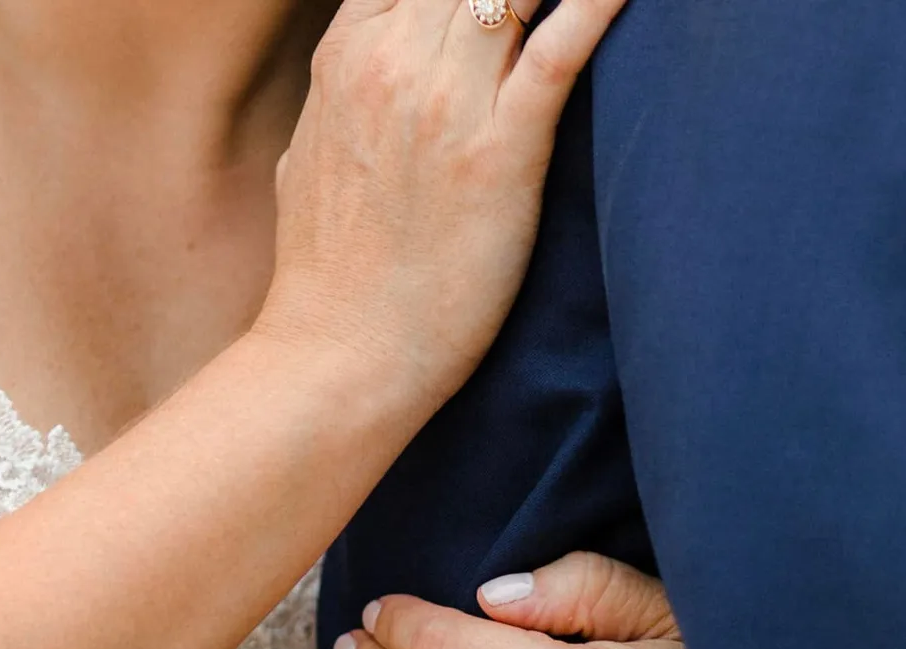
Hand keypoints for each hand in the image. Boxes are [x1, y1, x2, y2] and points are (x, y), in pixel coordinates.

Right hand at [260, 0, 624, 413]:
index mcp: (347, 55)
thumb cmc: (327, 280)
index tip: (498, 4)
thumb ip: (344, 104)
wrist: (339, 357)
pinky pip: (559, 50)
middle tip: (541, 10)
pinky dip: (597, 9)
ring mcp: (447, 102)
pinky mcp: (501, 154)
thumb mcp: (308, 160)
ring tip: (590, 6)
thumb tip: (352, 90)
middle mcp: (394, 60)